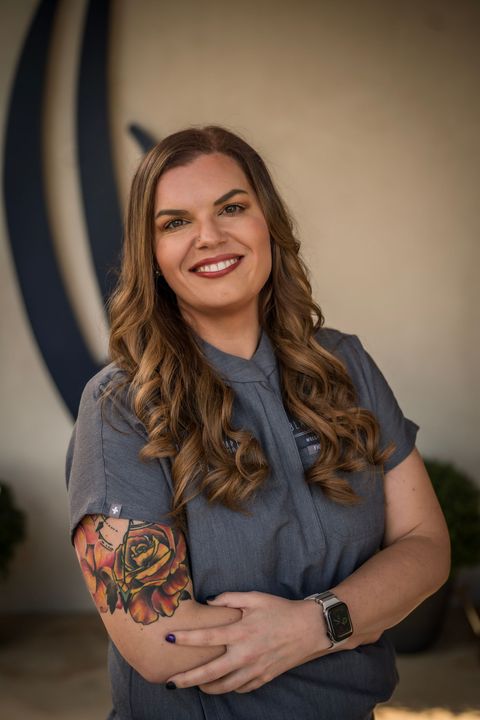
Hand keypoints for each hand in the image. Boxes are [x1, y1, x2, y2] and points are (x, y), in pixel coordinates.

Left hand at [165, 591, 331, 693]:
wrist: (309, 629)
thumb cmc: (280, 610)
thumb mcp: (255, 597)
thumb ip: (229, 598)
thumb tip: (209, 601)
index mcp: (241, 631)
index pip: (206, 637)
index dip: (185, 638)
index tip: (168, 638)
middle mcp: (245, 654)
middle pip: (209, 672)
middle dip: (187, 679)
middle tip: (169, 683)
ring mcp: (255, 669)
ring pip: (224, 686)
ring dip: (205, 687)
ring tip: (194, 684)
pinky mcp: (264, 678)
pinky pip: (241, 688)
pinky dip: (228, 687)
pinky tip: (221, 683)